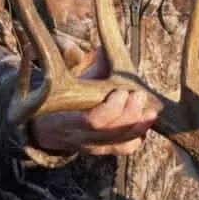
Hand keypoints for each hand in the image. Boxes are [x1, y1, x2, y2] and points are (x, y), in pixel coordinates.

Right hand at [26, 47, 159, 156]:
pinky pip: (124, 149)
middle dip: (129, 114)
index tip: (122, 92)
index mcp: (66, 119)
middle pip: (109, 132)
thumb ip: (91, 71)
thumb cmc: (62, 101)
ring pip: (120, 142)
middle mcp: (79, 137)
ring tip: (150, 110)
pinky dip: (138, 136)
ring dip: (138, 125)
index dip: (111, 109)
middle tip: (140, 96)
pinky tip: (144, 123)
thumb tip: (104, 49)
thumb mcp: (70, 85)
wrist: (47, 129)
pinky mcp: (103, 150)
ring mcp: (92, 147)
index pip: (92, 121)